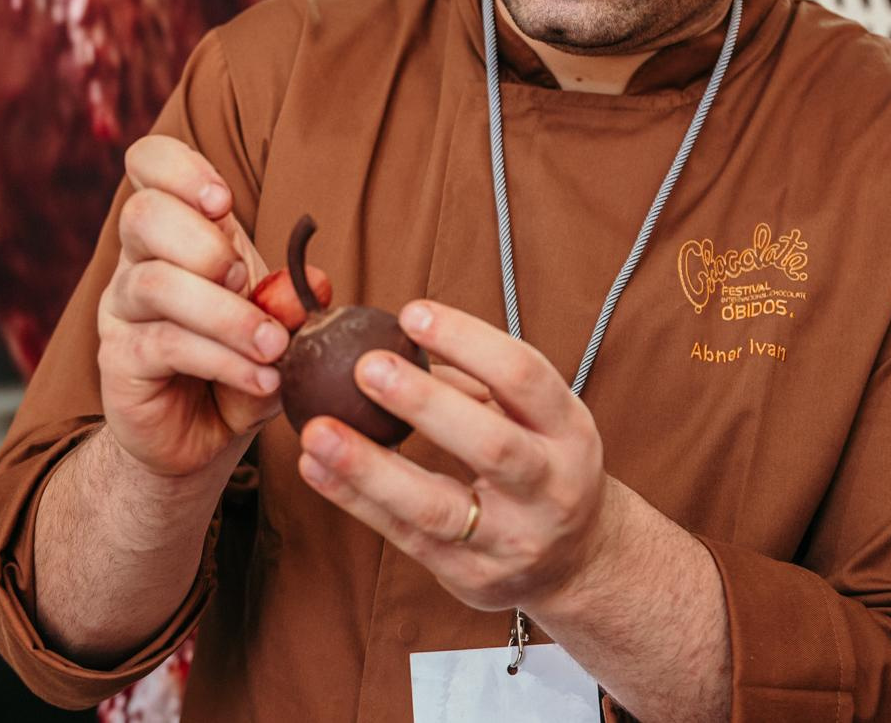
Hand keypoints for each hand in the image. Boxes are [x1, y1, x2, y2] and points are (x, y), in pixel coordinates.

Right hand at [96, 135, 292, 479]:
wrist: (203, 435)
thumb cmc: (238, 358)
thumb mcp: (273, 319)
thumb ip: (291, 298)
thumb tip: (315, 283)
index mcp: (175, 229)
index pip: (148, 163)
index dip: (180, 168)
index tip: (223, 201)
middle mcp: (137, 260)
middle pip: (142, 214)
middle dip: (204, 242)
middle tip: (246, 279)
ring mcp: (122, 310)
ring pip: (156, 283)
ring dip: (226, 313)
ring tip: (274, 346)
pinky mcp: (119, 360)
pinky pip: (165, 345)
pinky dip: (224, 359)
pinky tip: (261, 379)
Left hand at [295, 300, 615, 614]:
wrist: (575, 562)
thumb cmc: (542, 465)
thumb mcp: (535, 417)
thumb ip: (476, 381)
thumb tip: (394, 337)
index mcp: (569, 431)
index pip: (524, 377)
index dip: (469, 341)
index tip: (411, 314)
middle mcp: (550, 488)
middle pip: (491, 447)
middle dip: (425, 404)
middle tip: (365, 366)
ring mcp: (511, 540)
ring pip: (436, 507)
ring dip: (369, 467)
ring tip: (317, 431)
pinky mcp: (469, 576)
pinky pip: (403, 536)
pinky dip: (354, 499)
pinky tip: (314, 467)